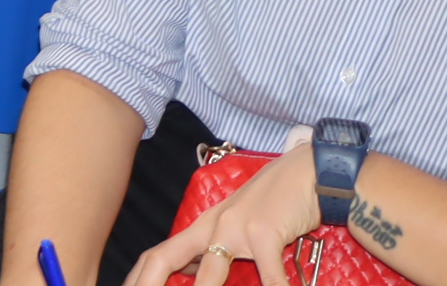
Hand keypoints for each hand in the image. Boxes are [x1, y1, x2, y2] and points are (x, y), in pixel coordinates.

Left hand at [118, 140, 315, 285]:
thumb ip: (215, 252)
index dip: (137, 279)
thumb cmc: (277, 203)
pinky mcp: (264, 233)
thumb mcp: (239, 227)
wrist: (308, 172)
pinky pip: (268, 278)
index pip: (157, 255)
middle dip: (147, 285)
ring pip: (209, 275)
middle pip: (163, 259)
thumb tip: (193, 275)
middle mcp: (212, 226)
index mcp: (203, 228)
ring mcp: (235, 228)